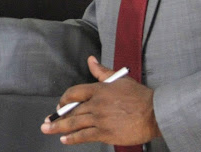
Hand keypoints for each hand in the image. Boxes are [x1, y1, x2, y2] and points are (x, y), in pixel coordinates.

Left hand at [40, 56, 160, 145]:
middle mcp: (96, 104)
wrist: (154, 113)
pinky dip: (73, 138)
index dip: (64, 99)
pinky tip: (64, 139)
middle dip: (57, 117)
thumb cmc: (139, 96)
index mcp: (99, 89)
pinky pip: (85, 136)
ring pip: (74, 123)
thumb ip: (102, 71)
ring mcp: (100, 119)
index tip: (59, 105)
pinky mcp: (105, 133)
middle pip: (71, 110)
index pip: (74, 93)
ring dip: (59, 127)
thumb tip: (91, 60)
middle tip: (46, 122)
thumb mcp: (119, 79)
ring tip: (48, 130)